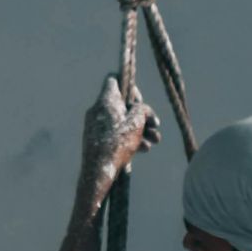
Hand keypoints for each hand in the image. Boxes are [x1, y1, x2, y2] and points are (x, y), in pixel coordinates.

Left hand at [80, 74, 159, 198]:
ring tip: (155, 141)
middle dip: (141, 115)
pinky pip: (115, 133)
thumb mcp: (137, 122)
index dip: (129, 85)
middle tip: (155, 125)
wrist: (98, 170)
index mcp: (106, 100)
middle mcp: (98, 109)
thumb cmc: (117, 143)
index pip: (114, 79)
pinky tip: (143, 149)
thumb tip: (142, 108)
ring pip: (121, 122)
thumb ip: (142, 109)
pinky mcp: (96, 139)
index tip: (139, 99)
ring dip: (139, 130)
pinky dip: (128, 138)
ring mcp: (96, 125)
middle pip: (122, 105)